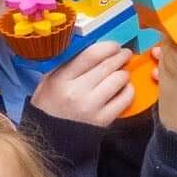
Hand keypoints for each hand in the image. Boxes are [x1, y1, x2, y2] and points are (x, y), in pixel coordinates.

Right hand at [29, 35, 155, 126]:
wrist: (48, 131)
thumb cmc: (52, 98)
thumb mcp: (53, 75)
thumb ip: (72, 60)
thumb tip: (101, 45)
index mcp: (61, 79)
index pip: (92, 55)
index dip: (109, 47)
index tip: (115, 45)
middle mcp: (76, 93)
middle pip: (108, 66)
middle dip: (121, 56)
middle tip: (125, 54)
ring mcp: (91, 108)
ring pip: (119, 79)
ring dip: (124, 73)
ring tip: (120, 72)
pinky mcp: (103, 120)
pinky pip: (125, 98)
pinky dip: (128, 89)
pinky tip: (122, 88)